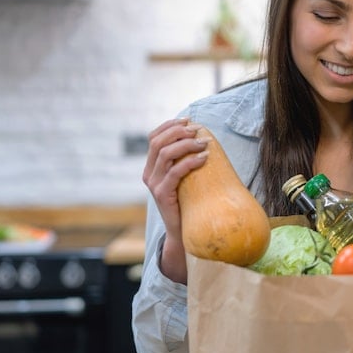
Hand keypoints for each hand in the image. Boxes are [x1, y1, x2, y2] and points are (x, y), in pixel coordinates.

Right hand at [142, 118, 209, 282]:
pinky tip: (204, 158)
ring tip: (204, 143)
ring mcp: (154, 185)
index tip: (188, 120)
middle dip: (178, 132)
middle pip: (157, 142)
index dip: (169, 125)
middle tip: (197, 130)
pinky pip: (174, 173)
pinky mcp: (162, 195)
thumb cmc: (190, 202)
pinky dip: (190, 162)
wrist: (185, 231)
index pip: (153, 137)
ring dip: (186, 144)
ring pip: (165, 154)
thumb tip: (203, 137)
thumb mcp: (185, 178)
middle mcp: (149, 174)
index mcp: (151, 167)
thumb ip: (186, 160)